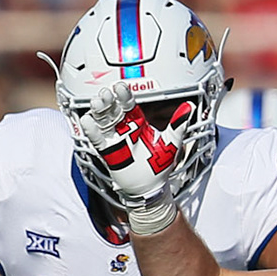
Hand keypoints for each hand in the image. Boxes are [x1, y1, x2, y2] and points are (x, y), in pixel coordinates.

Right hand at [78, 83, 180, 229]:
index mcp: (139, 123)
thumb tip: (188, 108)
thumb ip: (178, 125)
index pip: (129, 105)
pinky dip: (92, 131)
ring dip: (99, 112)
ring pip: (103, 121)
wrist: (150, 187)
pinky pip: (98, 139)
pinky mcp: (108, 152)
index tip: (120, 87)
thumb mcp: (171, 142)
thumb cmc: (159, 165)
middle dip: (108, 101)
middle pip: (113, 110)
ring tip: (96, 103)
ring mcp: (115, 139)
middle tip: (105, 94)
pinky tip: (88, 121)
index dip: (124, 96)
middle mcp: (125, 128)